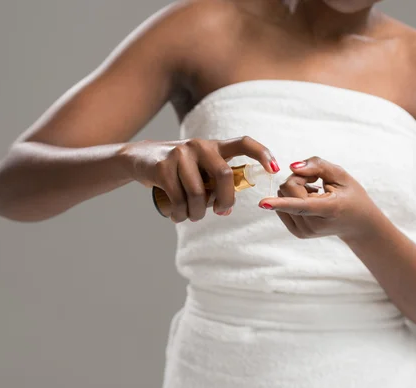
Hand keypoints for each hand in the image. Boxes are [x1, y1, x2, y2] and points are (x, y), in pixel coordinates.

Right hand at [123, 136, 279, 221]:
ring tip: (191, 216)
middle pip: (224, 175)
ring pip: (198, 193)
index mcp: (214, 146)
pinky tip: (178, 216)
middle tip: (221, 212)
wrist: (140, 159)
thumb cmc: (178, 170)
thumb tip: (227, 207)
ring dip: (196, 213)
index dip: (262, 154)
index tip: (274, 169)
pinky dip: (181, 214)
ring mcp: (180, 154)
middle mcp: (199, 145)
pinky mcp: (162, 166)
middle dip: (225, 200)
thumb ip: (214, 183)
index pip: (244, 142)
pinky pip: (178, 198)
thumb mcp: (200, 169)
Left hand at [258, 156, 379, 240]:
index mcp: (329, 209)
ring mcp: (304, 231)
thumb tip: (292, 167)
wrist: (358, 224)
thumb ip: (317, 166)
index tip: (262, 203)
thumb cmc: (351, 196)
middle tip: (316, 182)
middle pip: (287, 190)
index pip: (301, 205)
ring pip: (282, 196)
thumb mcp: (341, 175)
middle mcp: (313, 225)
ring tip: (316, 194)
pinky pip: (281, 206)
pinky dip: (292, 199)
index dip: (281, 203)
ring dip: (295, 189)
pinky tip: (310, 201)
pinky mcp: (298, 233)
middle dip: (297, 179)